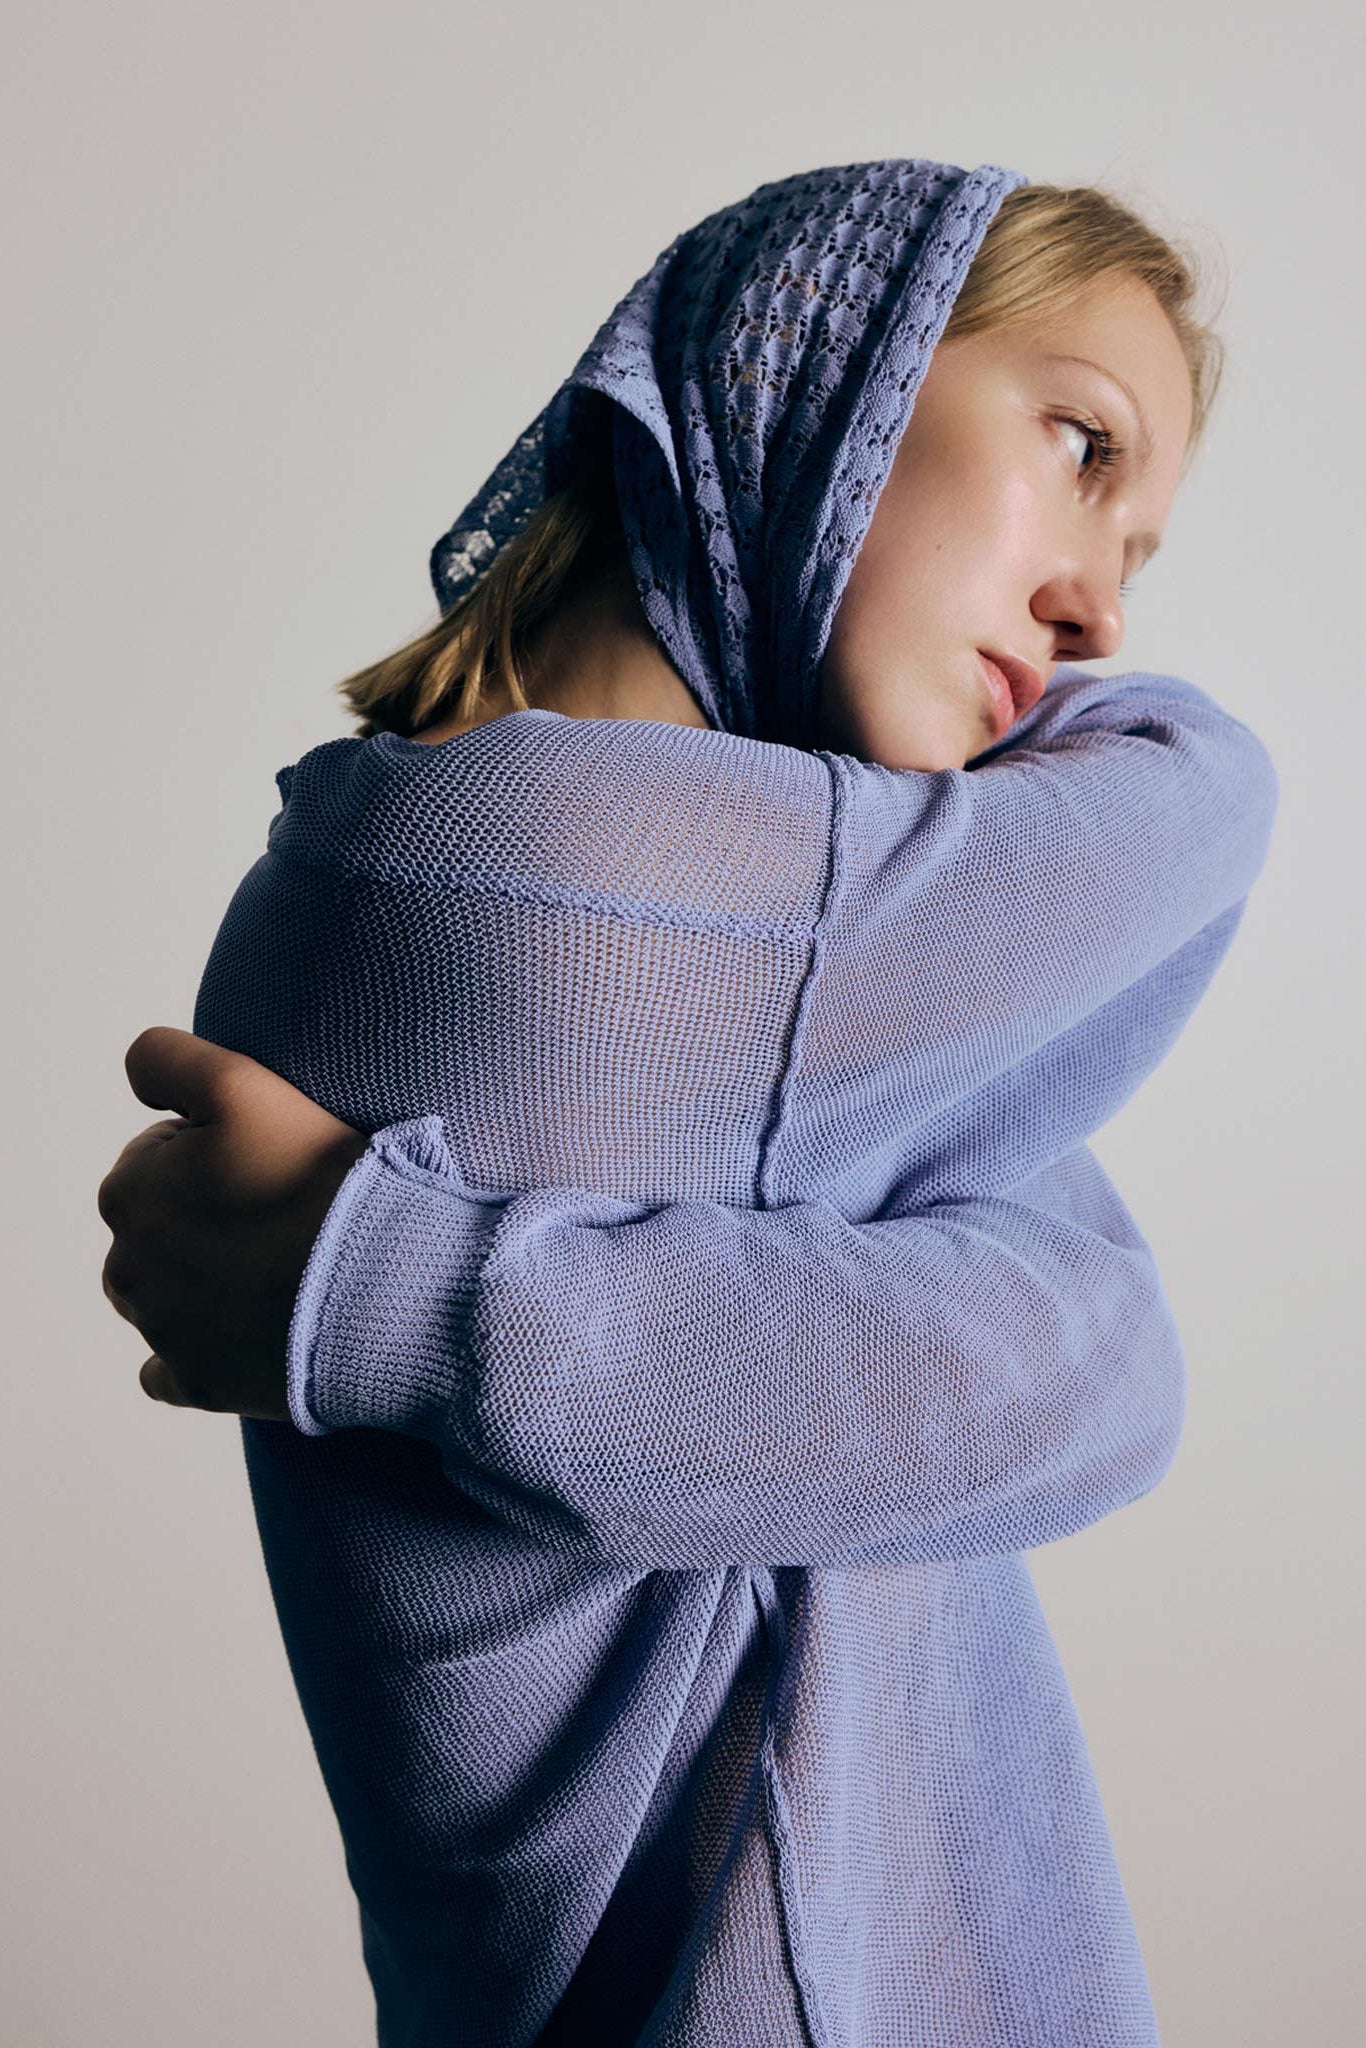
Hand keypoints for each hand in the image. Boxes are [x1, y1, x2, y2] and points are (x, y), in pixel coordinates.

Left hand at [98, 1027, 369, 1421]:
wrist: (387, 1284)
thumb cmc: (321, 1181)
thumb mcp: (242, 1085)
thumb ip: (165, 1059)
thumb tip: (136, 1075)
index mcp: (127, 1191)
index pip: (158, 1153)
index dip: (217, 1150)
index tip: (271, 1161)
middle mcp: (126, 1267)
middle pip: (158, 1223)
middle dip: (203, 1214)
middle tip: (283, 1211)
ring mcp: (162, 1333)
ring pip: (162, 1293)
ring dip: (201, 1279)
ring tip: (276, 1266)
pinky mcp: (198, 1383)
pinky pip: (173, 1368)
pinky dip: (202, 1349)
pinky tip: (248, 1329)